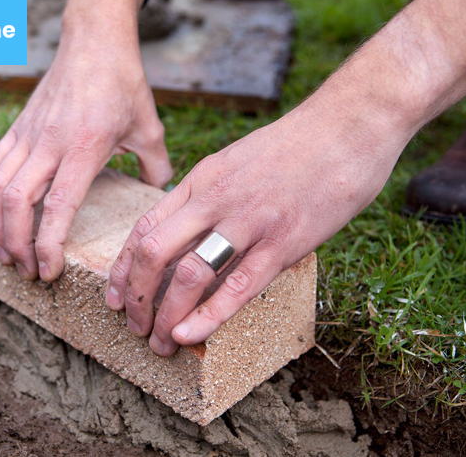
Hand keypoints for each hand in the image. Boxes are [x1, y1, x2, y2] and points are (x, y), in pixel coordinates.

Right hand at [0, 0, 171, 281]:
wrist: (93, 41)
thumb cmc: (124, 84)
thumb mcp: (150, 128)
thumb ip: (156, 168)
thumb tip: (160, 197)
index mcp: (84, 147)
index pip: (58, 205)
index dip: (48, 243)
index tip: (48, 271)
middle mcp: (49, 143)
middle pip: (18, 202)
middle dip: (17, 244)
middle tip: (26, 272)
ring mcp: (28, 135)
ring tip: (5, 255)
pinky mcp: (17, 128)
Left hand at [105, 94, 408, 356]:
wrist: (349, 123)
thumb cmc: (295, 146)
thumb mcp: (235, 160)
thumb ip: (209, 194)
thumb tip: (190, 230)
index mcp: (201, 180)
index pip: (144, 228)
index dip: (124, 268)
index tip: (115, 296)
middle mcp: (215, 200)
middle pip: (155, 253)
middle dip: (136, 297)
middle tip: (133, 326)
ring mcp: (249, 221)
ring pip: (189, 274)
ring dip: (166, 315)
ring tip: (160, 342)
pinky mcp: (285, 241)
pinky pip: (238, 286)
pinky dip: (208, 316)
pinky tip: (189, 335)